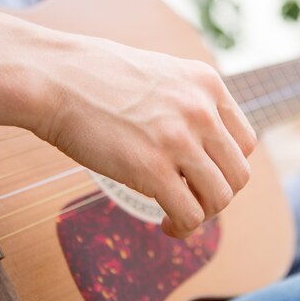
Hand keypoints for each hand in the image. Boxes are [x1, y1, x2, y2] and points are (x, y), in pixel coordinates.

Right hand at [0, 7, 256, 237]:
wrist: (53, 77)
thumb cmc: (95, 76)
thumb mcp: (160, 73)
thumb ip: (186, 100)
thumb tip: (196, 139)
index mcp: (206, 84)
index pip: (245, 141)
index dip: (228, 166)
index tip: (206, 175)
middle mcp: (202, 110)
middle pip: (239, 173)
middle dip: (218, 194)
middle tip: (193, 200)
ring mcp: (179, 139)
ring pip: (220, 197)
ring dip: (203, 214)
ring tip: (179, 215)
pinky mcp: (152, 169)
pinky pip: (190, 213)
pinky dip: (183, 227)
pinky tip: (167, 225)